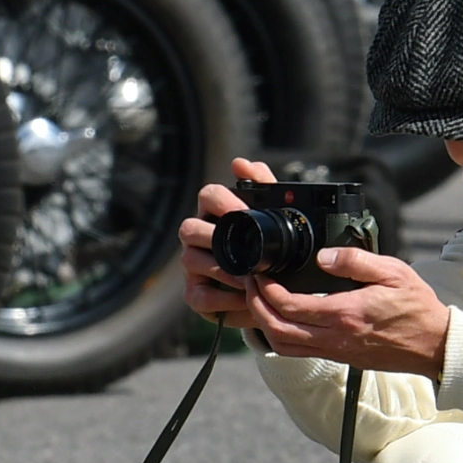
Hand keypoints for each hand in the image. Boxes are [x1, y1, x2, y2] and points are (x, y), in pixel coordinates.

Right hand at [179, 156, 272, 329]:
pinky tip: (246, 299)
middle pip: (189, 227)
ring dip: (223, 270)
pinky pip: (201, 296)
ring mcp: (194, 267)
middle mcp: (199, 238)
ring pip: (191, 260)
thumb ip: (263, 186)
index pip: (208, 196)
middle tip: (244, 246)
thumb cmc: (269, 253)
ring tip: (251, 278)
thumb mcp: (273, 218)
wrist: (273, 295)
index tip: (244, 211)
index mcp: (217, 215)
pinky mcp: (196, 295)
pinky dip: (224, 298)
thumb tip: (240, 163)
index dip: (222, 201)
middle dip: (213, 236)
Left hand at [245, 246, 450, 380]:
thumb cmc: (417, 308)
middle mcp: (335, 338)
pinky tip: (282, 317)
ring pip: (283, 345)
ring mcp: (336, 351)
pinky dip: (281, 335)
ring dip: (264, 324)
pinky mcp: (340, 357)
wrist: (435, 345)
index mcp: (345, 314)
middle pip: (276, 330)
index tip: (260, 273)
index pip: (290, 306)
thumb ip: (355, 261)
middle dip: (255, 306)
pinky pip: (299, 351)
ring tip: (260, 301)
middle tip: (250, 284)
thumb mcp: (393, 272)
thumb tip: (324, 256)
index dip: (266, 290)